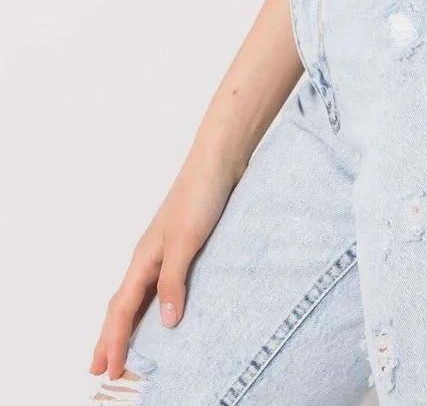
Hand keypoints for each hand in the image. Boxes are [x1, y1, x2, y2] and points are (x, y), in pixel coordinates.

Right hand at [88, 151, 241, 382]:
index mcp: (144, 258)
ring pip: (139, 297)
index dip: (115, 341)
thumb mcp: (187, 241)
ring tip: (122, 349)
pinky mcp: (183, 248)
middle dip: (109, 338)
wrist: (220, 162)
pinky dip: (151, 308)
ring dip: (129, 325)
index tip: (109, 370)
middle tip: (100, 370)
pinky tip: (160, 316)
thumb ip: (174, 281)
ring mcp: (164, 253)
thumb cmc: (200, 195)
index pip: (122, 309)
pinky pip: (158, 287)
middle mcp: (149, 258)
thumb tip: (166, 323)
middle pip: (122, 306)